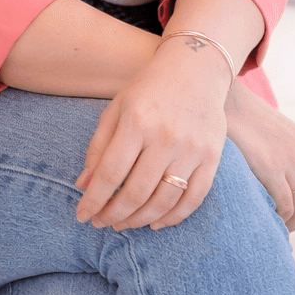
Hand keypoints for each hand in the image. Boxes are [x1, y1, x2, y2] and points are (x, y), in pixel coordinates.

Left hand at [74, 41, 228, 230]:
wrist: (194, 69)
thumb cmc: (148, 90)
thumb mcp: (116, 109)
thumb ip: (98, 147)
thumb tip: (84, 186)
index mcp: (136, 122)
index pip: (110, 173)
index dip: (94, 200)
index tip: (82, 215)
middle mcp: (166, 138)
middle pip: (136, 192)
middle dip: (114, 215)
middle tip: (101, 223)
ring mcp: (192, 149)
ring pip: (164, 201)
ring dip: (139, 220)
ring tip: (122, 224)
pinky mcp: (212, 158)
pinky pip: (193, 199)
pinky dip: (173, 218)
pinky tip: (155, 223)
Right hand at [223, 79, 294, 231]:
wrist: (229, 103)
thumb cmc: (247, 118)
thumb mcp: (279, 132)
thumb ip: (287, 153)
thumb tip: (284, 178)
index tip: (294, 209)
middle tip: (285, 221)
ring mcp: (290, 162)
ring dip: (288, 219)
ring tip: (275, 222)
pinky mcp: (272, 169)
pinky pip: (284, 206)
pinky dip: (279, 217)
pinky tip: (266, 215)